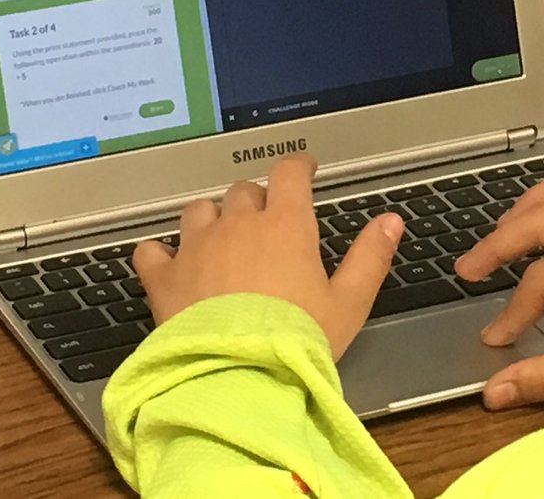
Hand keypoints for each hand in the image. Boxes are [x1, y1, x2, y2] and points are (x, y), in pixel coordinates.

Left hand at [132, 154, 403, 359]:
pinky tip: (168, 264)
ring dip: (211, 218)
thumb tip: (391, 220)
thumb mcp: (348, 302)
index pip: (289, 172)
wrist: (237, 378)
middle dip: (256, 200)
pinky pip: (152, 250)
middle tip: (267, 223)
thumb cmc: (297, 340)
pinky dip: (160, 253)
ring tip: (220, 238)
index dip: (298, 165)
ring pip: (199, 210)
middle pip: (243, 190)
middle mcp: (238, 225)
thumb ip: (370, 256)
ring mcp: (196, 247)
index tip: (303, 169)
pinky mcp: (163, 277)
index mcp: (285, 225)